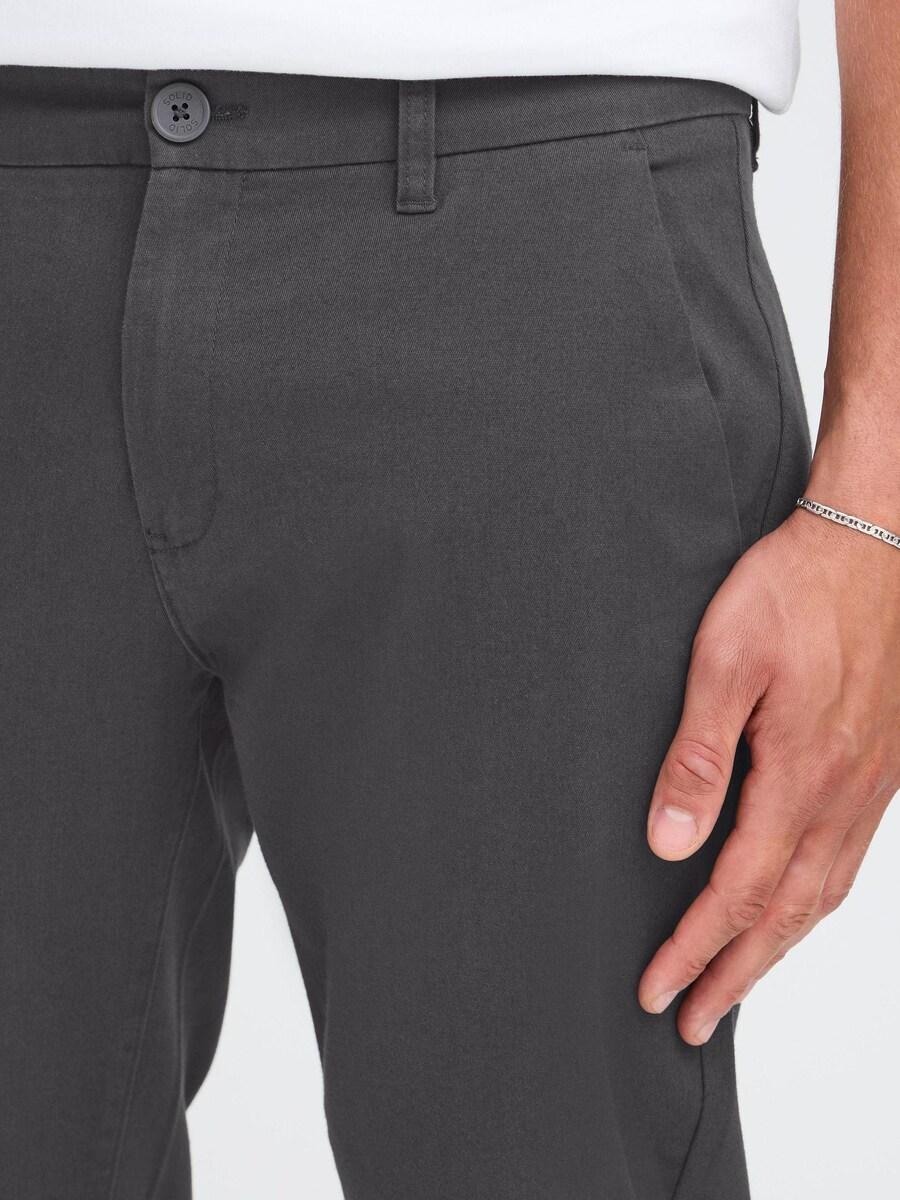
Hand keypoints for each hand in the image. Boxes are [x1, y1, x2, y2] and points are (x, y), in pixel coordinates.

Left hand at [638, 506, 899, 1043]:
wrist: (873, 543)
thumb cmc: (793, 590)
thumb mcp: (723, 662)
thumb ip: (697, 756)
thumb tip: (669, 842)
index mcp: (800, 775)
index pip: (738, 891)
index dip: (695, 948)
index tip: (659, 991)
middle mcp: (842, 795)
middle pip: (786, 914)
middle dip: (734, 974)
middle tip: (693, 1022)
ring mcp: (869, 785)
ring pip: (823, 895)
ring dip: (776, 950)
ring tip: (737, 985)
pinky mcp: (879, 767)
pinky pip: (848, 861)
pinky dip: (815, 905)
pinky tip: (797, 908)